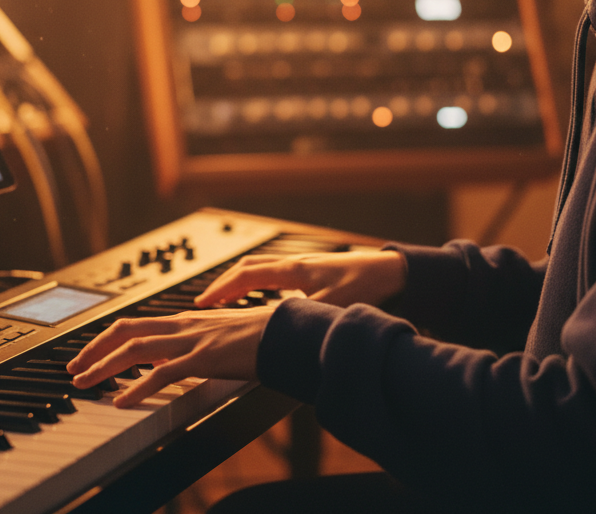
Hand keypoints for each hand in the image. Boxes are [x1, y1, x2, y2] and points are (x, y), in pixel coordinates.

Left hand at [66, 307, 271, 407]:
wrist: (292, 332)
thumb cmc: (266, 334)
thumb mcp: (227, 335)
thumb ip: (205, 342)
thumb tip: (190, 355)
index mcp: (189, 319)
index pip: (137, 323)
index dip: (108, 337)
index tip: (90, 352)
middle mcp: (185, 325)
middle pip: (126, 331)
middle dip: (94, 349)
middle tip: (74, 368)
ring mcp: (193, 341)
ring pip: (136, 349)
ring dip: (104, 366)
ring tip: (85, 383)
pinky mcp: (205, 359)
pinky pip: (162, 374)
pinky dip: (137, 388)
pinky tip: (122, 400)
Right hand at [195, 250, 406, 308]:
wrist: (394, 271)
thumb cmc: (368, 285)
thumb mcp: (334, 306)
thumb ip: (305, 317)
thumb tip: (278, 332)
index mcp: (294, 270)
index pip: (246, 274)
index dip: (221, 289)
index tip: (202, 303)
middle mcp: (294, 263)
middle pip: (247, 268)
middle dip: (222, 285)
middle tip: (203, 303)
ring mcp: (302, 265)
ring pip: (260, 269)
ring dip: (238, 283)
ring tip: (223, 301)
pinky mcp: (312, 271)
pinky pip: (274, 273)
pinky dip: (256, 284)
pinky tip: (259, 300)